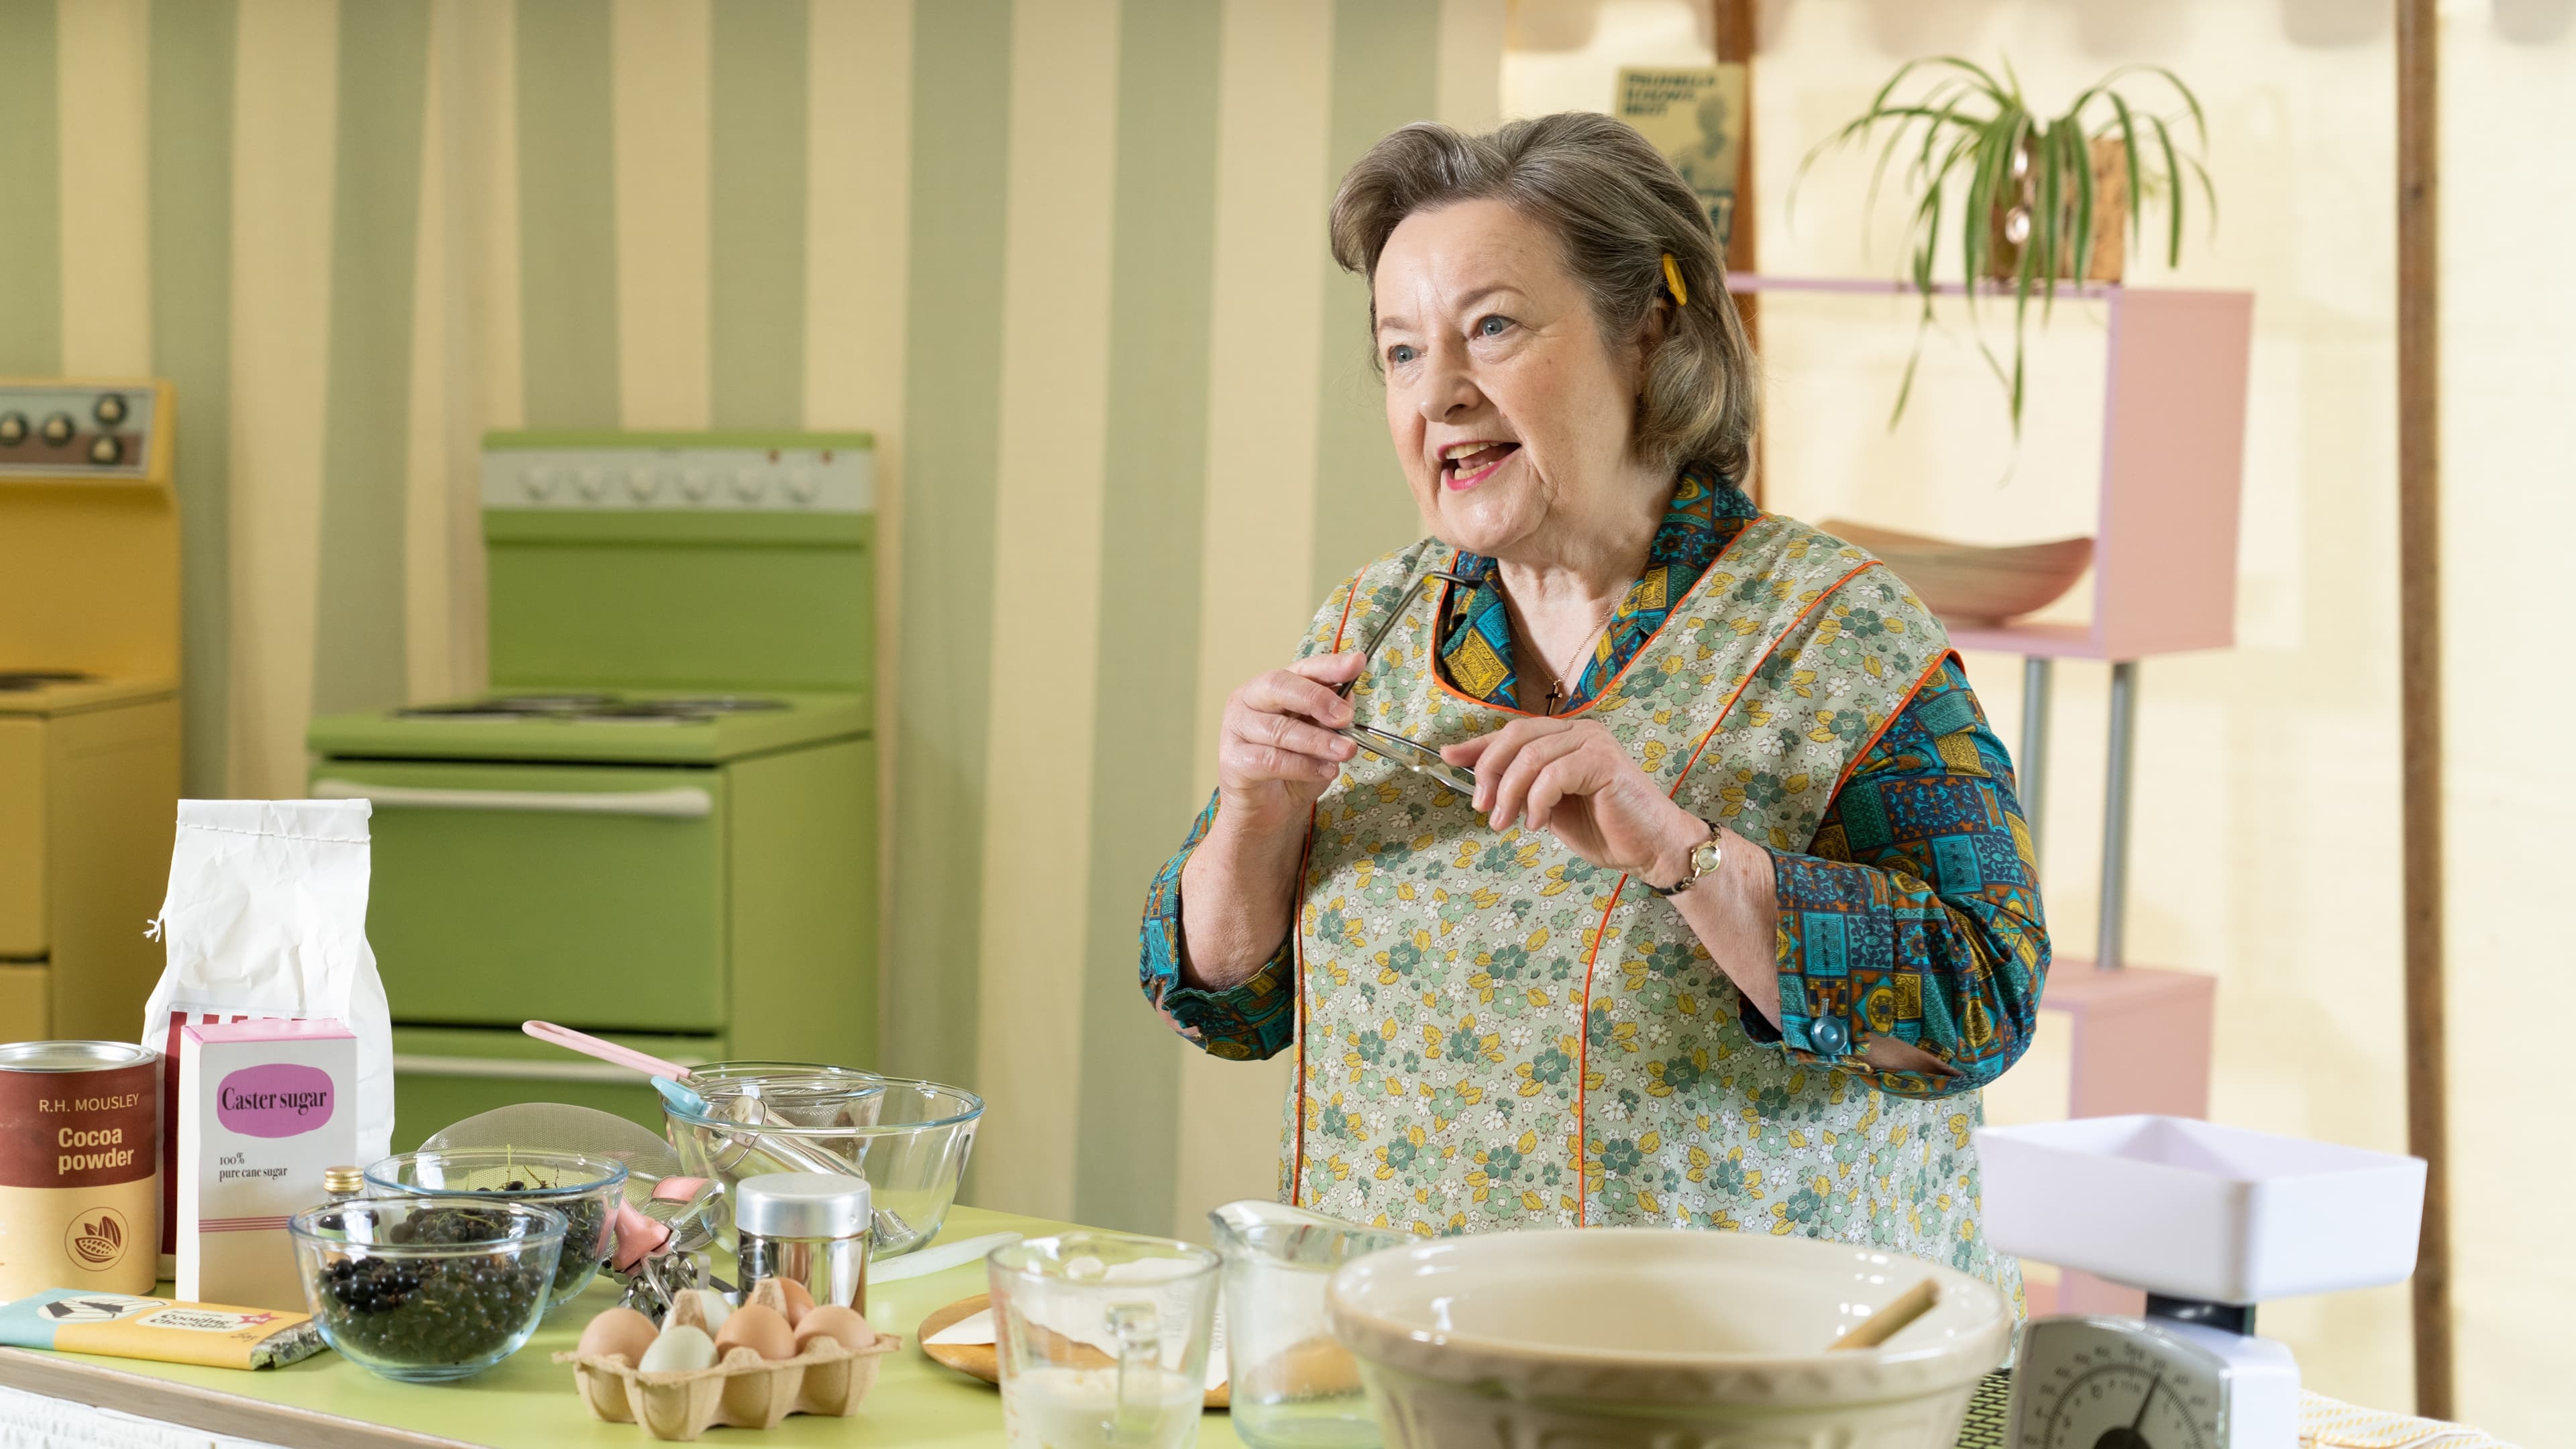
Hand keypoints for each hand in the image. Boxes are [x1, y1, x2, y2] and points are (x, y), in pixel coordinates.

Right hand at [1212, 652, 1362, 842]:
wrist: (1268, 811)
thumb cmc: (1293, 768)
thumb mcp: (1321, 737)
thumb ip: (1331, 716)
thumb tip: (1349, 698)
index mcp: (1271, 687)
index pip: (1301, 668)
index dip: (1329, 665)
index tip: (1356, 664)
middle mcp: (1247, 700)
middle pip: (1279, 686)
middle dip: (1317, 699)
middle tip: (1345, 717)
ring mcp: (1235, 729)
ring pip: (1278, 728)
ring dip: (1318, 741)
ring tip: (1345, 752)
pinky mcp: (1232, 761)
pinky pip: (1270, 759)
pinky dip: (1303, 765)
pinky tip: (1325, 771)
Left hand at [1442, 718, 1708, 883]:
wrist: (1651, 848)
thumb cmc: (1603, 828)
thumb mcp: (1547, 806)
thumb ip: (1519, 788)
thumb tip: (1474, 779)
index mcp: (1565, 737)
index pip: (1512, 732)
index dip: (1478, 744)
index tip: (1448, 757)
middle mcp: (1579, 730)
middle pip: (1515, 736)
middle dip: (1489, 771)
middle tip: (1482, 807)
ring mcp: (1592, 741)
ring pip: (1530, 756)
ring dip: (1509, 794)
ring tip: (1506, 823)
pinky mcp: (1603, 760)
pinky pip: (1553, 774)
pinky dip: (1536, 801)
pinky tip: (1538, 823)